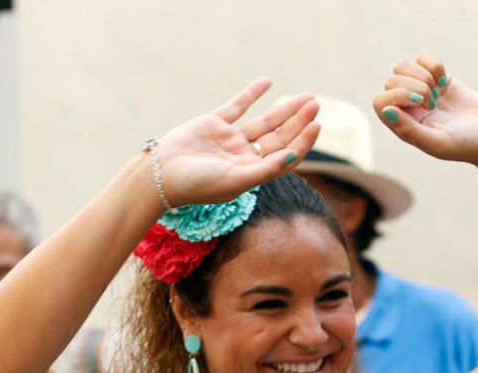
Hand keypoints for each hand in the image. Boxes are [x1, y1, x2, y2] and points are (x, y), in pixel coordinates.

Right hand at [155, 79, 320, 207]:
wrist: (161, 174)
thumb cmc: (199, 184)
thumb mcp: (236, 180)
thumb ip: (266, 169)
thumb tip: (293, 156)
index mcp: (252, 173)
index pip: (285, 156)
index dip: (303, 141)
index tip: (316, 125)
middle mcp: (244, 156)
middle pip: (279, 137)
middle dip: (298, 122)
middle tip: (315, 104)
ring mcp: (230, 139)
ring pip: (264, 122)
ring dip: (284, 109)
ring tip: (306, 97)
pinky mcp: (214, 123)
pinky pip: (238, 106)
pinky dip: (252, 94)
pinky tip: (268, 82)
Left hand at [372, 52, 477, 169]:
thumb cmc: (465, 145)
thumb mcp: (437, 142)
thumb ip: (409, 130)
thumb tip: (386, 110)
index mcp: (402, 126)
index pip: (380, 101)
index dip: (397, 96)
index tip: (422, 104)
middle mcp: (407, 108)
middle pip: (391, 81)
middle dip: (414, 86)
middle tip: (433, 102)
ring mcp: (421, 91)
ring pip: (402, 66)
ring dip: (421, 74)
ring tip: (437, 91)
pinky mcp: (437, 78)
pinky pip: (422, 59)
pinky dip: (433, 65)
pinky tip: (445, 82)